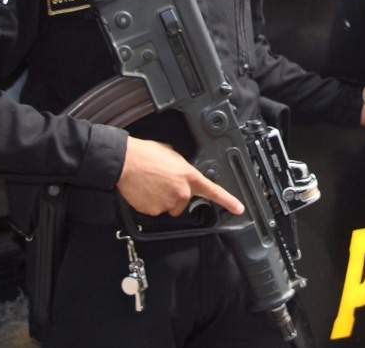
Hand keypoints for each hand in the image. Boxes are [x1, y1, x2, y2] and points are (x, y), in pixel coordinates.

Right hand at [117, 137, 243, 216]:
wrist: (125, 161)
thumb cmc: (146, 154)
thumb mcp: (172, 155)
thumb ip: (183, 168)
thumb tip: (181, 173)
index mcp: (189, 176)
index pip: (214, 191)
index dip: (228, 201)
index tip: (239, 208)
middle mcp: (181, 192)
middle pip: (183, 202)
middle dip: (175, 195)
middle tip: (162, 182)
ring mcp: (167, 203)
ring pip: (168, 207)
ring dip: (162, 199)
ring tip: (152, 184)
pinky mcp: (153, 210)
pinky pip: (154, 210)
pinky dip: (150, 203)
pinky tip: (144, 190)